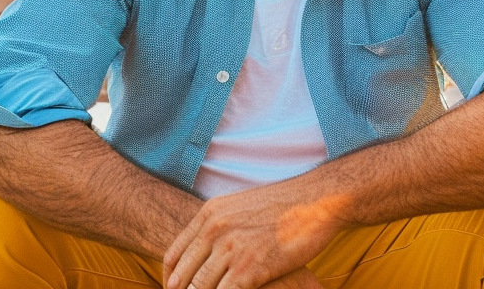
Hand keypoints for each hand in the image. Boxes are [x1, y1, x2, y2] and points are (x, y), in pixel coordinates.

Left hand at [163, 183, 340, 288]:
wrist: (314, 202)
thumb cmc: (282, 206)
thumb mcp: (240, 207)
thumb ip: (219, 224)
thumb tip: (206, 243)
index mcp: (209, 215)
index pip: (174, 254)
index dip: (169, 279)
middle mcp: (215, 230)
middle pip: (183, 276)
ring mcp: (231, 249)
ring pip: (199, 288)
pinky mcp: (250, 268)